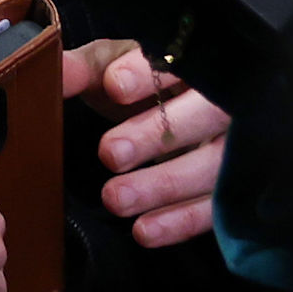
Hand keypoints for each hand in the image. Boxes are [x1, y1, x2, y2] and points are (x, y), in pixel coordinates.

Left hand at [79, 38, 229, 250]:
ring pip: (212, 166)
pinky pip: (216, 208)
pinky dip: (181, 222)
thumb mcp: (112, 66)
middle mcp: (229, 101)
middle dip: (156, 135)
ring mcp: (241, 146)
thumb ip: (84, 68)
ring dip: (164, 186)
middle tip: (110, 153)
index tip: (115, 86)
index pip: (182, 62)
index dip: (150, 74)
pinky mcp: (239, 187)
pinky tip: (143, 231)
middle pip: (205, 115)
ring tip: (114, 198)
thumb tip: (51, 69)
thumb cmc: (142, 81)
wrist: (175, 108)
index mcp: (199, 60)